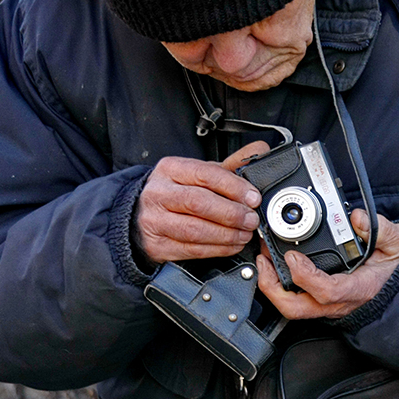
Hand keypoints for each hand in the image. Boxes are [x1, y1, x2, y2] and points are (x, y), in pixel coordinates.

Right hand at [133, 141, 268, 264]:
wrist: (139, 215)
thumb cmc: (175, 192)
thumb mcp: (197, 173)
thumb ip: (228, 165)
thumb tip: (259, 149)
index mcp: (170, 169)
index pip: (204, 174)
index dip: (233, 187)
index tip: (253, 197)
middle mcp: (159, 193)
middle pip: (198, 203)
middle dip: (231, 213)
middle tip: (251, 220)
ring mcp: (155, 221)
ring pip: (195, 230)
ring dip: (226, 235)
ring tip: (245, 234)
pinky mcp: (158, 245)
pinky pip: (192, 250)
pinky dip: (217, 249)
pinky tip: (232, 245)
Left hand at [256, 208, 398, 319]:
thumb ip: (382, 230)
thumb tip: (359, 218)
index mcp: (360, 288)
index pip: (327, 290)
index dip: (305, 275)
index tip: (292, 255)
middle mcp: (342, 302)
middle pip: (298, 308)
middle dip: (273, 287)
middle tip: (264, 260)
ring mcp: (332, 305)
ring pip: (294, 307)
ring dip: (274, 286)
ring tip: (266, 259)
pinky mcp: (326, 301)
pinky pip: (299, 300)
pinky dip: (283, 285)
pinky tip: (279, 265)